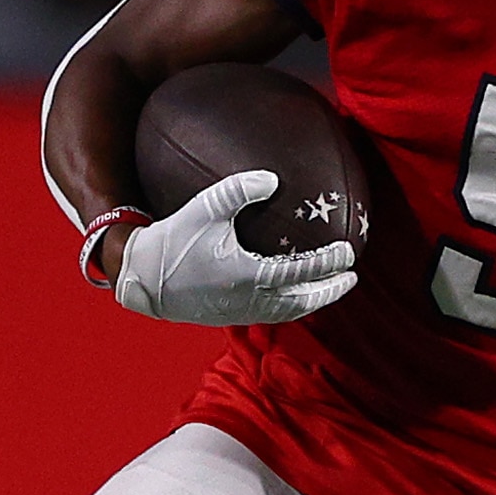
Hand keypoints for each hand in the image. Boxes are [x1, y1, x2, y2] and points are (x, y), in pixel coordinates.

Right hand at [113, 171, 356, 326]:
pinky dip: (292, 306)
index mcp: (250, 275)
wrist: (143, 279)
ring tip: (331, 289)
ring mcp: (242, 312)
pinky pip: (273, 314)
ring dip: (314, 301)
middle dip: (331, 290)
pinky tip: (295, 293)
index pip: (302, 271)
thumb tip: (273, 177)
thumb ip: (239, 189)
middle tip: (351, 277)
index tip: (349, 251)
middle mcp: (251, 299)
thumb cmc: (174, 240)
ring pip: (290, 312)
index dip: (329, 263)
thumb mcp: (205, 207)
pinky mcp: (231, 316)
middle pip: (304, 301)